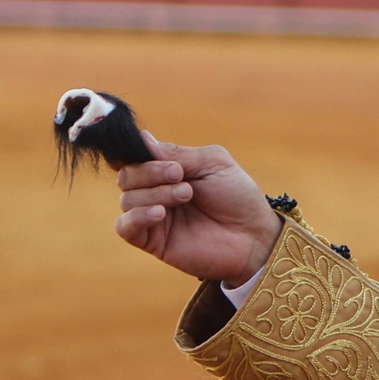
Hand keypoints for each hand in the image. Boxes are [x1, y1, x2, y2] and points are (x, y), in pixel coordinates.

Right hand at [113, 131, 282, 286]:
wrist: (254, 235)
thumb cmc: (238, 197)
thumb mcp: (213, 163)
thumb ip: (177, 152)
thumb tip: (143, 138)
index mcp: (167, 170)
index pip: (134, 156)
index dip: (138, 153)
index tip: (162, 155)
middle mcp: (155, 191)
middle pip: (127, 175)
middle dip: (151, 172)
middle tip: (180, 175)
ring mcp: (152, 217)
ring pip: (127, 198)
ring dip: (155, 193)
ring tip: (187, 194)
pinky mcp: (152, 241)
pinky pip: (124, 227)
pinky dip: (137, 216)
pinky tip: (161, 213)